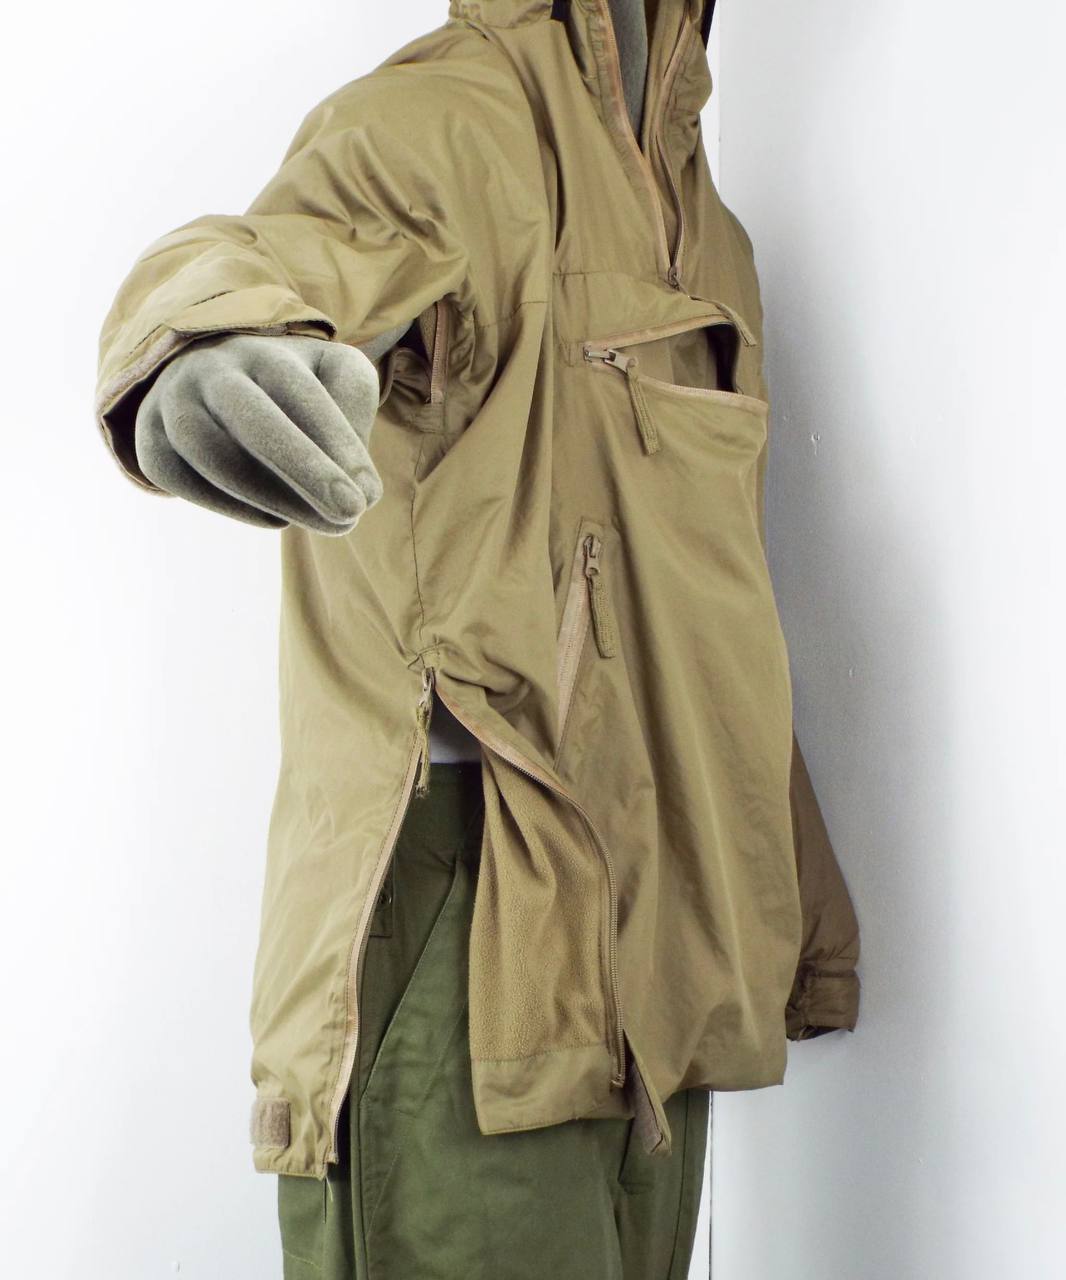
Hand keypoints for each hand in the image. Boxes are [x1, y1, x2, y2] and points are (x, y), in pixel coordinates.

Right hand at [134, 333, 383, 533]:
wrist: (207, 376)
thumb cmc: (290, 386)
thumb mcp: (334, 377)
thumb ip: (355, 411)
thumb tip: (361, 485)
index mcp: (262, 349)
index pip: (300, 393)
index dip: (337, 445)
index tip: (369, 496)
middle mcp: (211, 370)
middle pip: (252, 419)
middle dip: (304, 471)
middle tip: (350, 516)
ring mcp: (171, 404)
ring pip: (214, 457)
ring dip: (275, 500)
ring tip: (327, 525)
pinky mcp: (149, 444)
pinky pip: (188, 484)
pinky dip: (239, 509)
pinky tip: (277, 517)